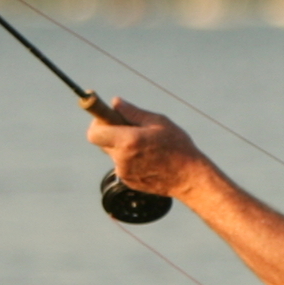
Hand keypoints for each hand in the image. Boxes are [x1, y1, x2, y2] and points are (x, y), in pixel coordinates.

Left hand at [85, 97, 216, 200]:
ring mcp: (124, 172)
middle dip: (111, 132)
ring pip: (113, 153)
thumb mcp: (158, 122)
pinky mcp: (128, 181)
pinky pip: (122, 165)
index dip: (98, 123)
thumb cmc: (178, 147)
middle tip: (129, 127)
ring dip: (122, 146)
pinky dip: (130, 158)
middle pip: (102, 142)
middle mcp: (122, 158)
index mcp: (128, 141)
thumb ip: (133, 112)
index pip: (94, 133)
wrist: (189, 178)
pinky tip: (149, 158)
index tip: (107, 117)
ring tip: (146, 145)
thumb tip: (116, 103)